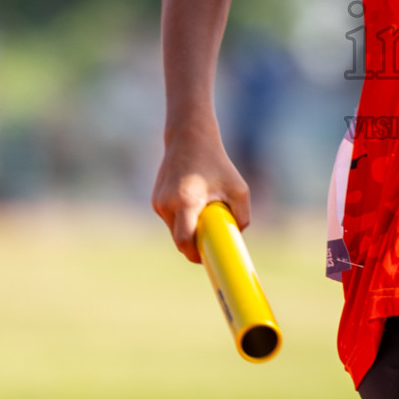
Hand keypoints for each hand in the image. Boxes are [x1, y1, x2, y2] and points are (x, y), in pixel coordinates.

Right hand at [151, 124, 251, 262]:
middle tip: (213, 242)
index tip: (207, 259)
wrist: (189, 139)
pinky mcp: (155, 200)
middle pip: (179, 240)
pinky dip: (183, 220)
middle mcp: (167, 204)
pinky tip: (195, 204)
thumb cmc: (217, 164)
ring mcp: (158, 203)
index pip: (184, 241)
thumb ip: (242, 216)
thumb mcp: (239, 189)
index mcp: (186, 202)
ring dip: (189, 230)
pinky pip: (170, 220)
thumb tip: (236, 237)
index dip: (195, 255)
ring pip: (174, 231)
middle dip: (195, 245)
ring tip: (205, 213)